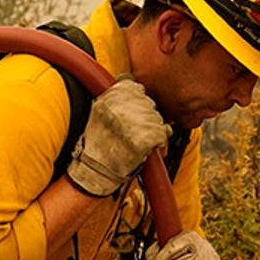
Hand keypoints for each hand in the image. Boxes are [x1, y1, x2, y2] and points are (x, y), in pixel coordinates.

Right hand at [67, 77, 171, 196]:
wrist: (96, 171)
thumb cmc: (98, 144)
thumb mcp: (99, 112)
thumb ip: (118, 97)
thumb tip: (140, 88)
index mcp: (110, 97)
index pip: (136, 88)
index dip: (136, 102)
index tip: (128, 115)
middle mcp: (121, 107)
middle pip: (148, 103)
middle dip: (145, 117)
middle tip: (131, 133)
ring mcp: (135, 121)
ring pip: (157, 118)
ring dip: (152, 130)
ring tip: (135, 141)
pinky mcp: (146, 137)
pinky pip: (163, 133)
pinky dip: (158, 141)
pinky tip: (144, 147)